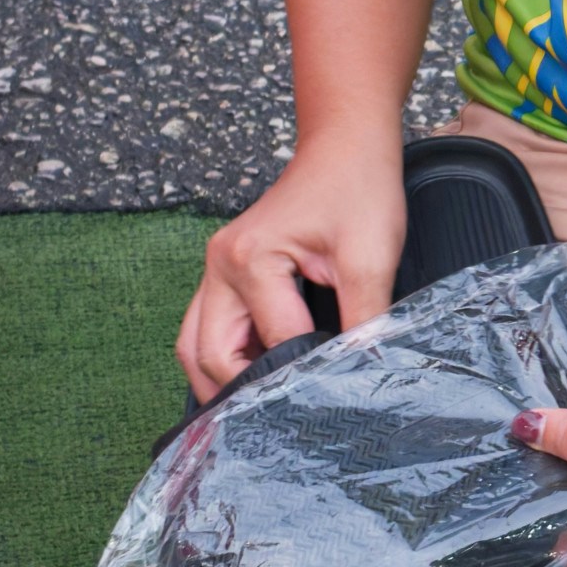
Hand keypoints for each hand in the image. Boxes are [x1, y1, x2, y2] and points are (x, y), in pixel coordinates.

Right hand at [180, 137, 410, 400]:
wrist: (346, 147)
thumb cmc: (357, 189)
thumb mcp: (371, 256)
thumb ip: (366, 319)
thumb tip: (363, 370)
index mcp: (250, 259)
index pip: (272, 344)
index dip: (304, 376)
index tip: (334, 399)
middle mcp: (220, 266)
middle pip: (208, 355)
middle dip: (242, 392)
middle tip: (284, 420)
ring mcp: (216, 269)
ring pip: (195, 344)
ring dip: (223, 379)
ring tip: (264, 406)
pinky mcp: (225, 272)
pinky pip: (209, 327)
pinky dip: (225, 357)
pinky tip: (257, 376)